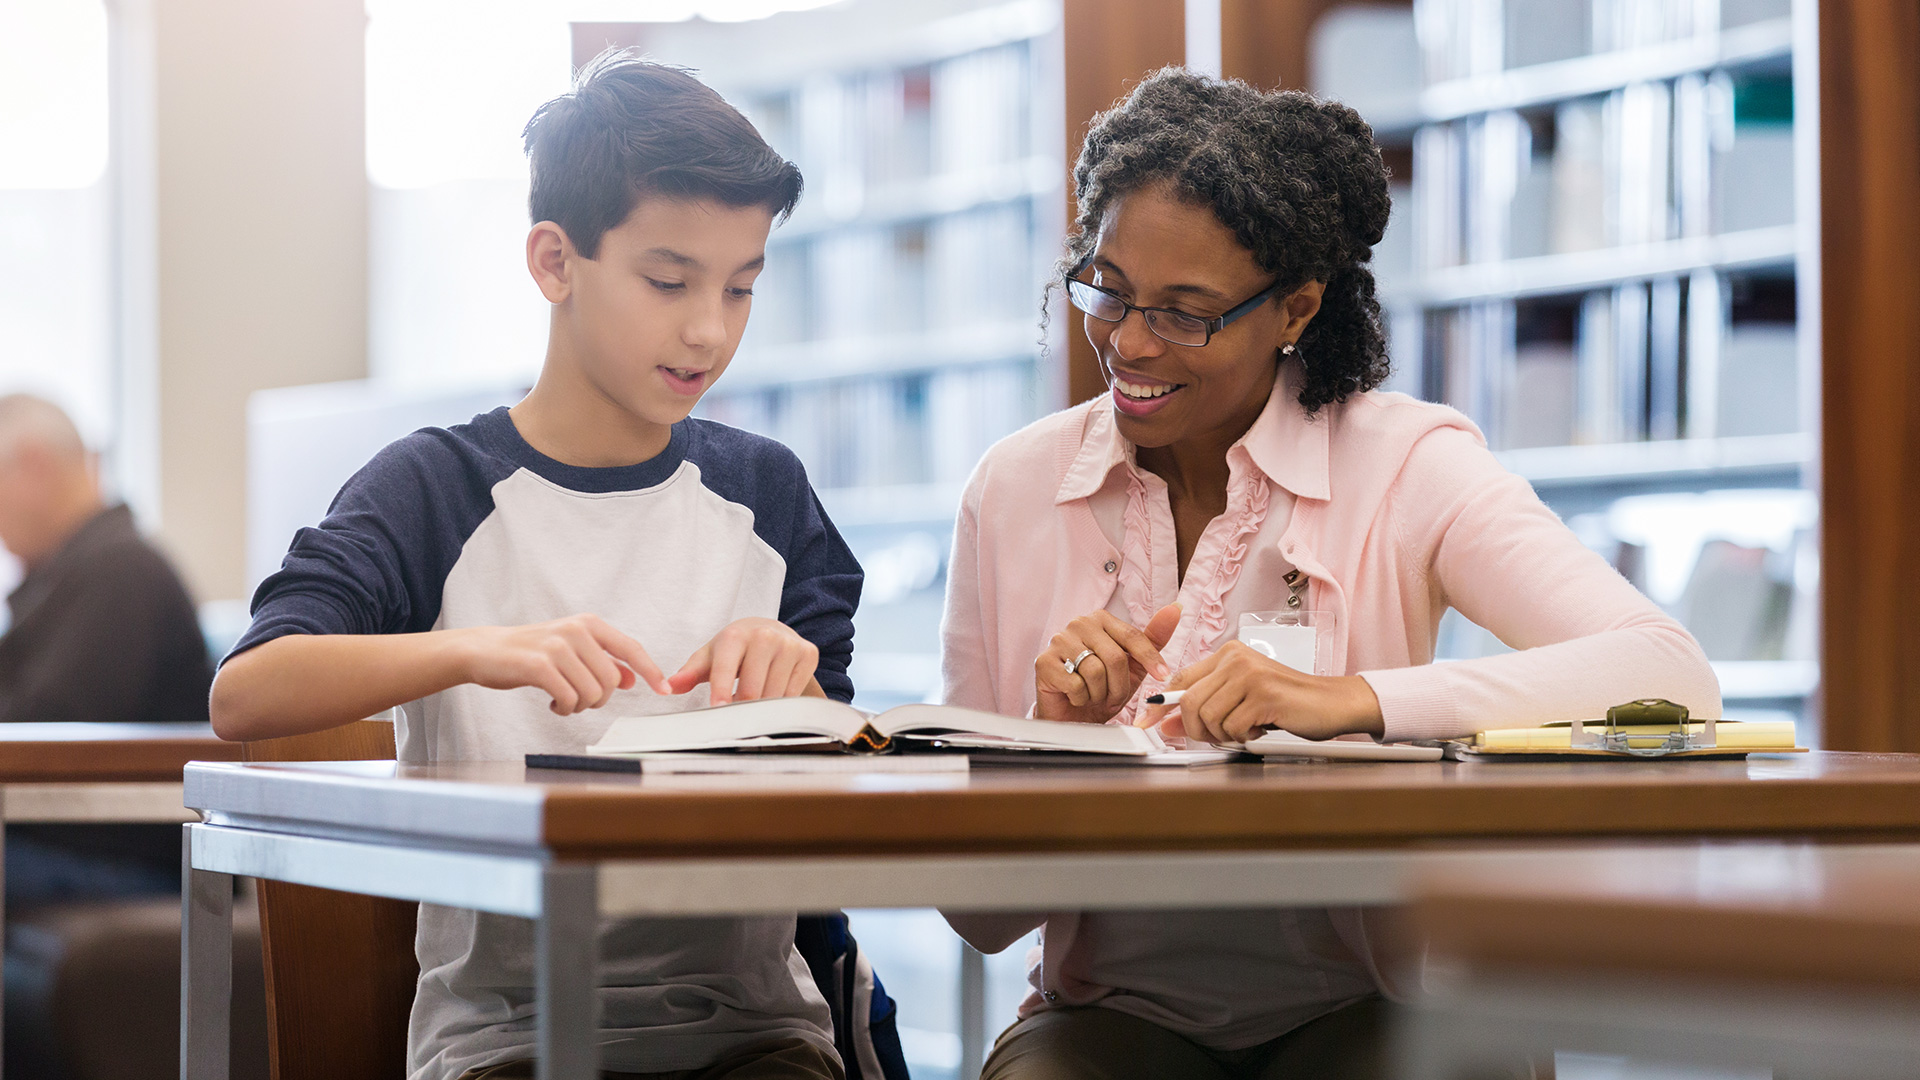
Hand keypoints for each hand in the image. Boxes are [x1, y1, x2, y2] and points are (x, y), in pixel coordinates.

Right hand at [458, 615, 669, 714]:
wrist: (485, 650)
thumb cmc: (530, 652)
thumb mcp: (571, 650)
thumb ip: (602, 661)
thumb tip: (633, 679)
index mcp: (589, 624)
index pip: (631, 648)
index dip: (651, 671)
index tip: (665, 690)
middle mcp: (576, 630)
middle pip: (612, 679)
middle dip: (599, 699)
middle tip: (579, 699)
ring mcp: (557, 646)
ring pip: (593, 692)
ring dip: (581, 706)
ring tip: (564, 700)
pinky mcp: (539, 665)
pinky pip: (570, 699)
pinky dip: (566, 709)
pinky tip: (554, 704)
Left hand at [667, 617, 820, 704]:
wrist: (771, 630)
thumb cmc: (736, 647)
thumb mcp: (710, 656)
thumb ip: (689, 672)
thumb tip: (669, 687)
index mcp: (736, 635)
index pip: (726, 670)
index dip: (721, 693)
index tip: (719, 711)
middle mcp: (765, 636)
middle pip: (753, 689)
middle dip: (742, 709)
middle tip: (736, 717)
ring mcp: (789, 644)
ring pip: (774, 695)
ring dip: (762, 708)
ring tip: (753, 701)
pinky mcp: (808, 654)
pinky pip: (793, 694)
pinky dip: (780, 702)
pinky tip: (772, 694)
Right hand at [1034, 603, 1180, 723]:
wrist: (1073, 715)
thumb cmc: (1102, 687)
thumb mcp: (1134, 665)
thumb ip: (1153, 638)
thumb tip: (1175, 608)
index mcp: (1101, 619)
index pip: (1132, 636)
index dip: (1150, 659)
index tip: (1163, 675)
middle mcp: (1078, 624)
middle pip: (1115, 657)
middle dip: (1120, 685)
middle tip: (1113, 695)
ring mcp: (1058, 641)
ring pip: (1095, 672)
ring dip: (1100, 693)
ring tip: (1093, 695)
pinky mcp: (1044, 662)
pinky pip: (1076, 684)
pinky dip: (1081, 698)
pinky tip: (1075, 695)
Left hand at [1139, 640, 1384, 743]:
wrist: (1333, 702)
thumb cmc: (1289, 703)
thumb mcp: (1241, 703)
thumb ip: (1205, 709)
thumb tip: (1166, 723)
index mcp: (1228, 655)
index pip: (1180, 679)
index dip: (1161, 706)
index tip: (1147, 723)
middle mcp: (1236, 659)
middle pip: (1190, 702)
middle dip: (1197, 729)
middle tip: (1220, 736)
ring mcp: (1250, 674)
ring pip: (1208, 716)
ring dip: (1223, 735)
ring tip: (1246, 729)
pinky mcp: (1264, 694)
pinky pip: (1232, 726)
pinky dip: (1242, 736)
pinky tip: (1260, 728)